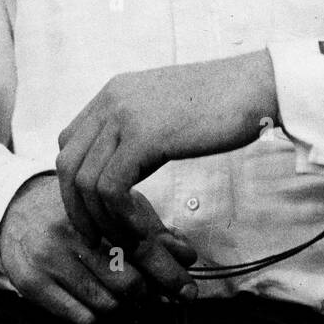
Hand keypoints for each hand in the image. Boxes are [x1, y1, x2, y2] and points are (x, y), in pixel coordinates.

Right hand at [0, 174, 195, 322]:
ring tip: (120, 292)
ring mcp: (49, 260)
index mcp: (95, 209)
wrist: (16, 210)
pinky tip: (94, 296)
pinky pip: (81, 316)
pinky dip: (96, 313)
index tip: (187, 291)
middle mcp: (71, 234)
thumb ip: (151, 230)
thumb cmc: (76, 212)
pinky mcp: (32, 284)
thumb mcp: (113, 209)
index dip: (169, 273)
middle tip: (151, 292)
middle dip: (147, 292)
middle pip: (127, 281)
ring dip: (122, 304)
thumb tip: (187, 255)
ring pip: (107, 303)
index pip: (143, 246)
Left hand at [56, 52, 278, 272]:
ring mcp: (124, 116)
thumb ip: (137, 133)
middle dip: (78, 208)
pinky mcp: (143, 136)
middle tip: (99, 237)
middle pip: (68, 164)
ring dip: (103, 220)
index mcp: (113, 93)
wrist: (256, 85)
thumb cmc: (223, 103)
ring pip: (85, 181)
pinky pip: (111, 187)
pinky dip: (120, 216)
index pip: (70, 143)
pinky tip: (142, 229)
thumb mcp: (165, 112)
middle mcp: (111, 100)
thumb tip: (125, 168)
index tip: (97, 212)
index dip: (76, 183)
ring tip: (128, 239)